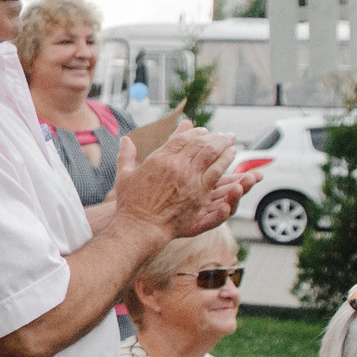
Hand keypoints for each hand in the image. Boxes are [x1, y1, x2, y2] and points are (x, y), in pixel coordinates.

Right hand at [112, 123, 237, 237]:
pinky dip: (225, 160)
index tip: (202, 131)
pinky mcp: (199, 193)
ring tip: (230, 139)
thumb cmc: (130, 204)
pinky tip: (232, 154)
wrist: (141, 226)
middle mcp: (176, 165)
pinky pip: (217, 171)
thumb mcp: (124, 175)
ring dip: (223, 144)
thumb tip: (125, 139)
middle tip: (223, 133)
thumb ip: (126, 155)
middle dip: (213, 136)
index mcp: (159, 158)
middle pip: (199, 143)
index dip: (194, 133)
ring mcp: (189, 178)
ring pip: (211, 154)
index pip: (181, 139)